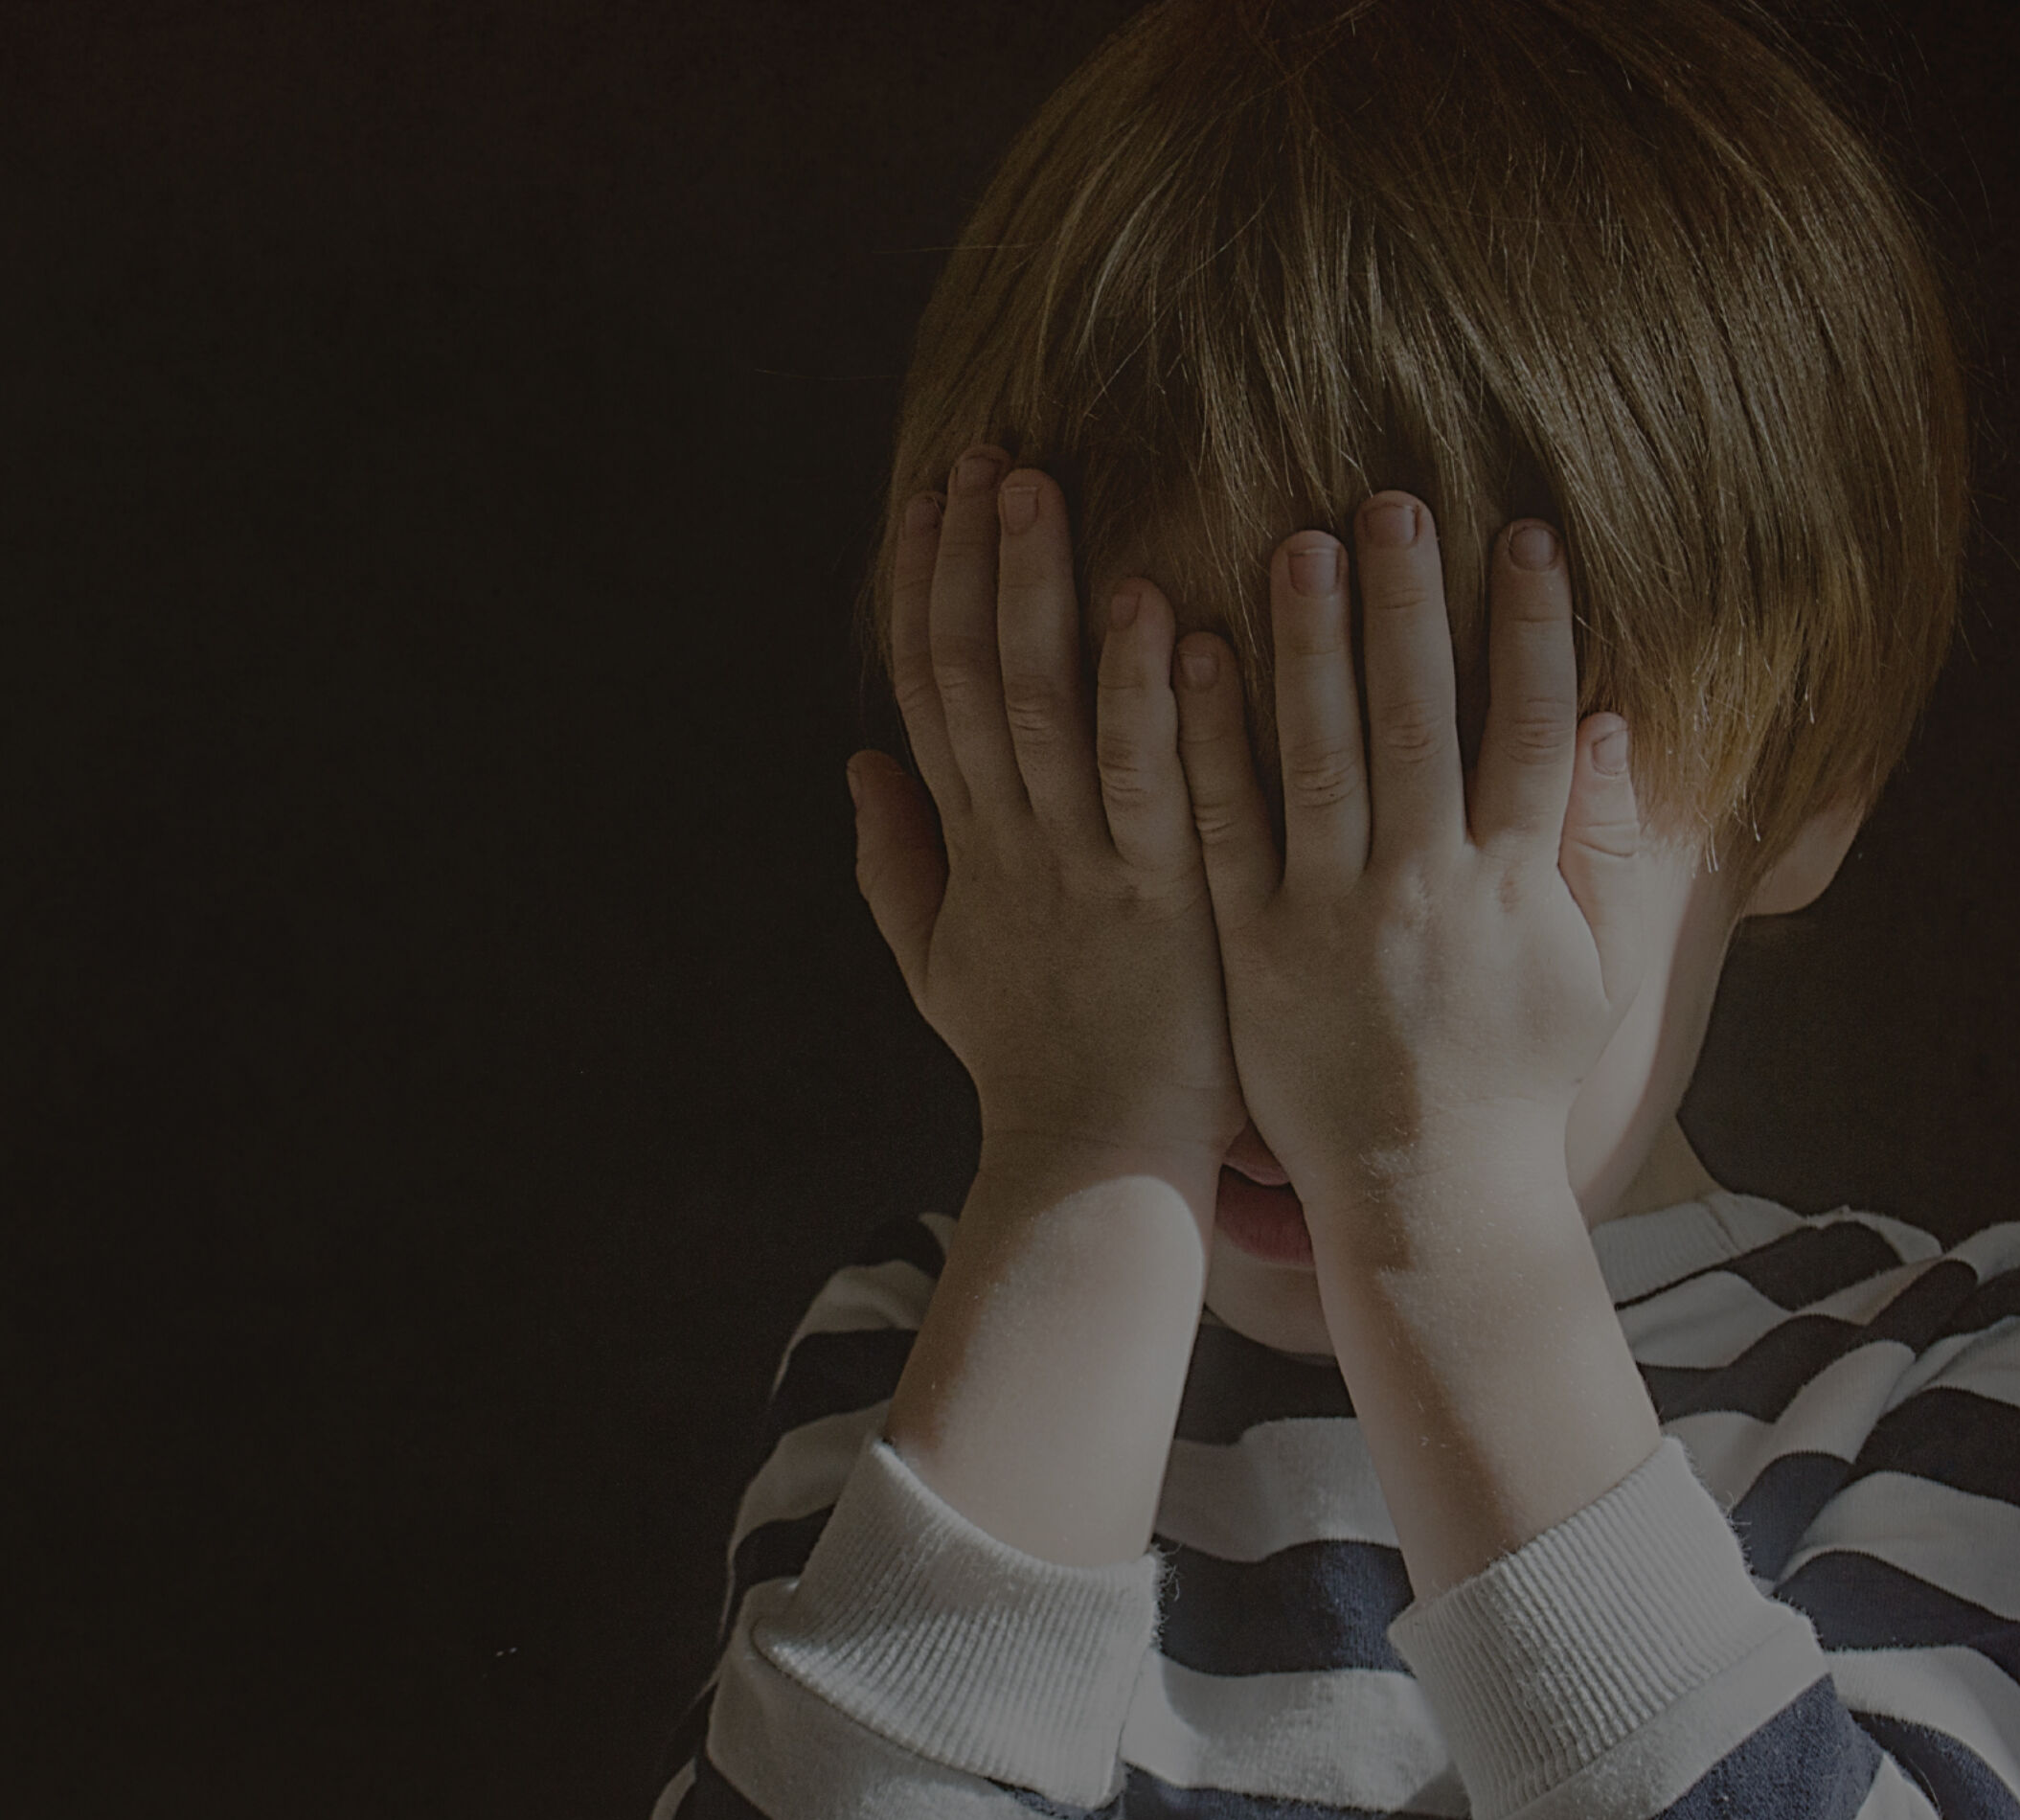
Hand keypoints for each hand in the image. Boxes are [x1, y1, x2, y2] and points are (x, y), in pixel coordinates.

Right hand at [850, 450, 1242, 1176]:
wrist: (1095, 1164)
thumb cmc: (1036, 1065)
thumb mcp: (944, 963)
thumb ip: (896, 863)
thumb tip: (857, 763)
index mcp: (970, 845)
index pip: (932, 689)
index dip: (926, 588)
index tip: (930, 496)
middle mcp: (1015, 842)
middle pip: (976, 675)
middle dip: (975, 560)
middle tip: (988, 454)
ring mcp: (1085, 867)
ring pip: (1046, 708)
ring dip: (1043, 593)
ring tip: (1046, 492)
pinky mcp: (1162, 900)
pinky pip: (1147, 781)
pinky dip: (1143, 694)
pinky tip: (1154, 609)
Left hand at [1168, 496, 1667, 1226]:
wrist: (1425, 1194)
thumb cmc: (1510, 1076)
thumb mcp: (1588, 967)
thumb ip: (1601, 845)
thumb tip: (1615, 723)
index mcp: (1510, 885)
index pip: (1529, 729)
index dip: (1532, 629)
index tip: (1526, 534)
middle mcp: (1422, 889)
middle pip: (1419, 721)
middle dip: (1409, 608)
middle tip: (1393, 503)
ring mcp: (1331, 917)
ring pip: (1320, 758)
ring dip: (1311, 646)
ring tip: (1299, 542)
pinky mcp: (1253, 946)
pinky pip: (1226, 828)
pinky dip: (1211, 740)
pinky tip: (1196, 654)